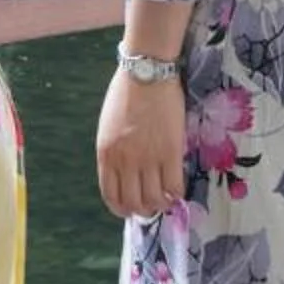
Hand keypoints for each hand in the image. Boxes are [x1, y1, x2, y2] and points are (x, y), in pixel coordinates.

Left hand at [95, 66, 189, 221]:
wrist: (147, 72)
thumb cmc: (125, 95)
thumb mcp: (108, 127)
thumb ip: (114, 153)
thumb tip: (125, 176)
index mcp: (106, 154)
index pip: (111, 196)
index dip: (121, 209)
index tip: (130, 209)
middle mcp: (125, 161)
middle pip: (133, 204)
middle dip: (143, 211)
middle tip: (151, 205)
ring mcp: (148, 158)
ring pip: (154, 200)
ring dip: (161, 205)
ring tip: (165, 199)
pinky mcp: (171, 152)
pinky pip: (174, 186)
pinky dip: (176, 194)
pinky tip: (177, 189)